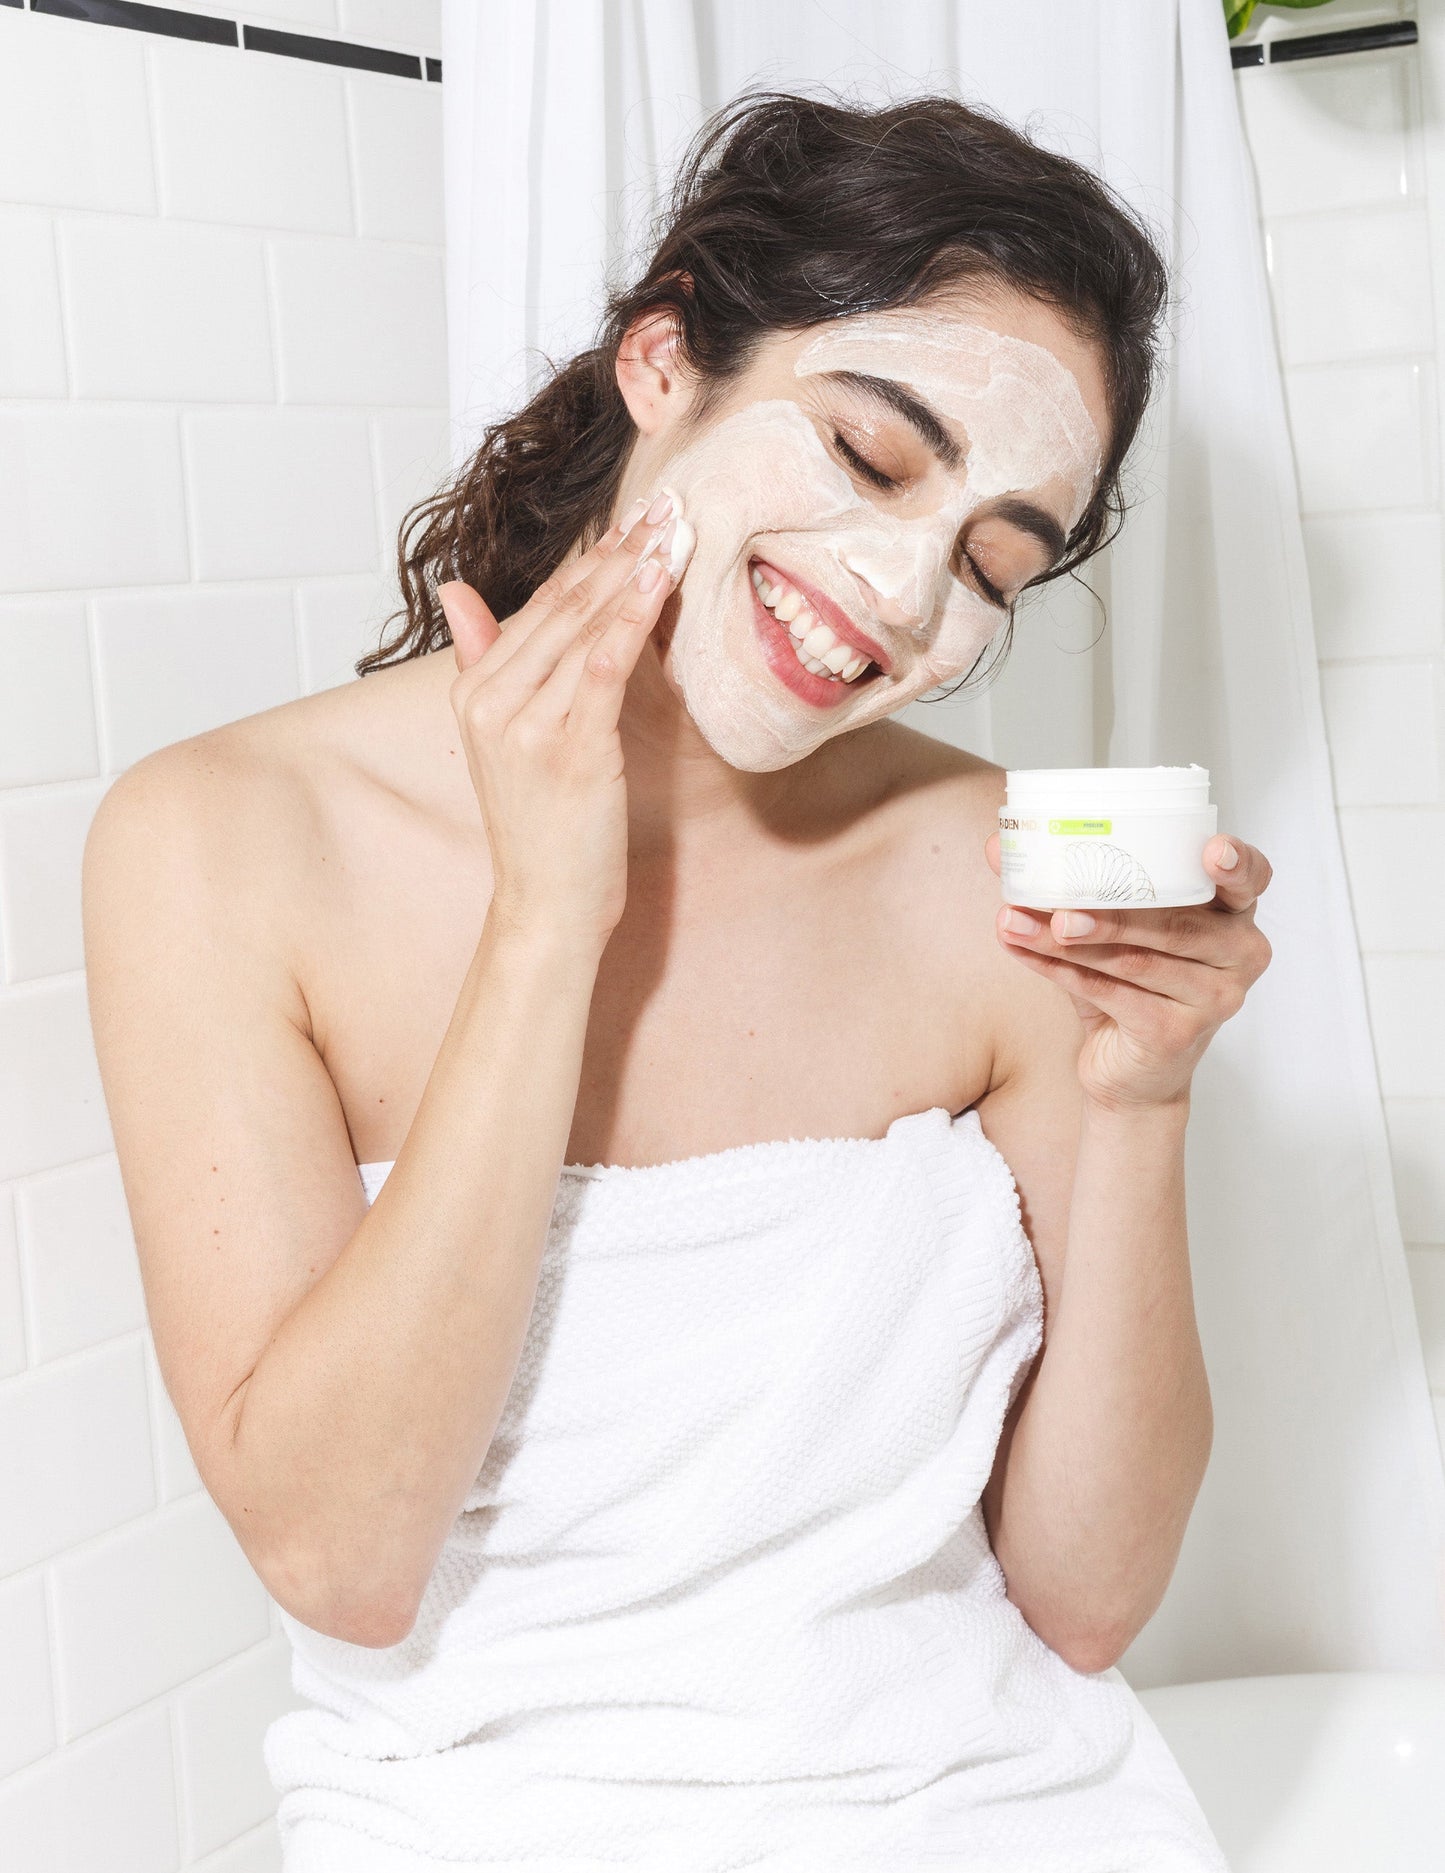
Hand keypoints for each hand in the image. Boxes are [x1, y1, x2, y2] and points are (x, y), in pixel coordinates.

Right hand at [438, 490, 689, 947]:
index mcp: (474, 693)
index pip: (538, 607)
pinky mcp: (568, 748)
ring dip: (633, 573)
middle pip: (563, 607)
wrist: (546, 904)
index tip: (634, 520)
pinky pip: (602, 667)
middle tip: (666, 507)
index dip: (589, 561)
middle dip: (618, 552)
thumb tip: (456, 593)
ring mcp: (526, 724)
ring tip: (674, 530)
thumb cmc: (542, 829)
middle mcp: (491, 702)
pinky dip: (630, 620)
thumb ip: (485, 660)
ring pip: (585, 628)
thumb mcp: (503, 740)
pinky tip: (657, 581)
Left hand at [982, 832, 1273, 1111]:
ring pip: (1133, 960)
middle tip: (1057, 904)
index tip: (1212, 849)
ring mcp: (1214, 999)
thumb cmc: (1129, 990)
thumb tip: (1000, 845)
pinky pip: (1111, 994)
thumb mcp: (1109, 932)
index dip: (1237, 863)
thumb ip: (1067, 888)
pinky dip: (1059, 972)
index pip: (1251, 880)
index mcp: (1233, 917)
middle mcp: (1238, 956)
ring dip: (1065, 941)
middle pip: (1174, 922)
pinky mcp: (1176, 1033)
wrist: (1131, 1078)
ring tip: (1015, 922)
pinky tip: (1023, 951)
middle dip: (1108, 909)